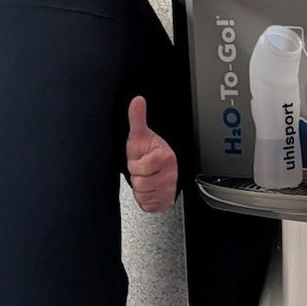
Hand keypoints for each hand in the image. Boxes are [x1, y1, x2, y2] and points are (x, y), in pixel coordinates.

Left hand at [126, 96, 176, 212]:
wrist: (159, 167)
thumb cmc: (149, 151)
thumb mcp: (139, 135)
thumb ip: (137, 118)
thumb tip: (137, 101)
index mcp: (165, 157)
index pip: (141, 167)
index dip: (136, 164)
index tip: (140, 159)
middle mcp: (171, 174)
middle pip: (142, 183)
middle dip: (137, 177)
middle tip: (142, 170)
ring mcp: (169, 188)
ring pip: (144, 194)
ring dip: (140, 188)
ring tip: (145, 177)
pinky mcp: (165, 201)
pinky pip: (148, 204)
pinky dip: (145, 199)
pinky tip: (148, 188)